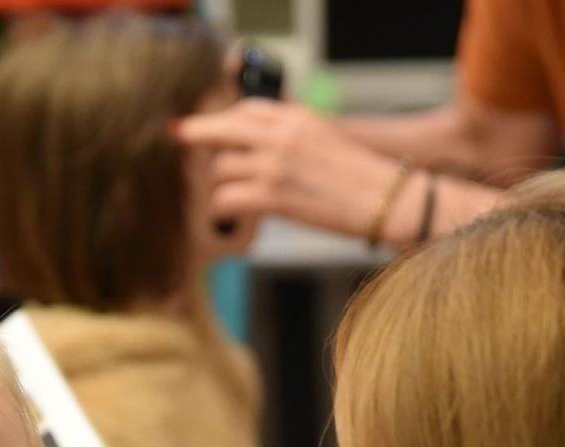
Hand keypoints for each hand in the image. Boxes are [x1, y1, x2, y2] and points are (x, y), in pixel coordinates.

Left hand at [173, 99, 395, 237]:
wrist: (386, 199)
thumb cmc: (358, 177)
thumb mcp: (324, 138)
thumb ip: (290, 133)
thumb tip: (256, 142)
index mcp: (295, 117)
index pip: (243, 110)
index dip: (218, 119)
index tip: (201, 126)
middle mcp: (281, 135)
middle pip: (219, 130)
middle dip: (195, 136)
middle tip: (177, 139)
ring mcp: (274, 165)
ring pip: (219, 170)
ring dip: (219, 187)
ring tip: (228, 199)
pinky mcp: (272, 196)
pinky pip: (225, 199)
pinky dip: (222, 211)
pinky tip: (228, 217)